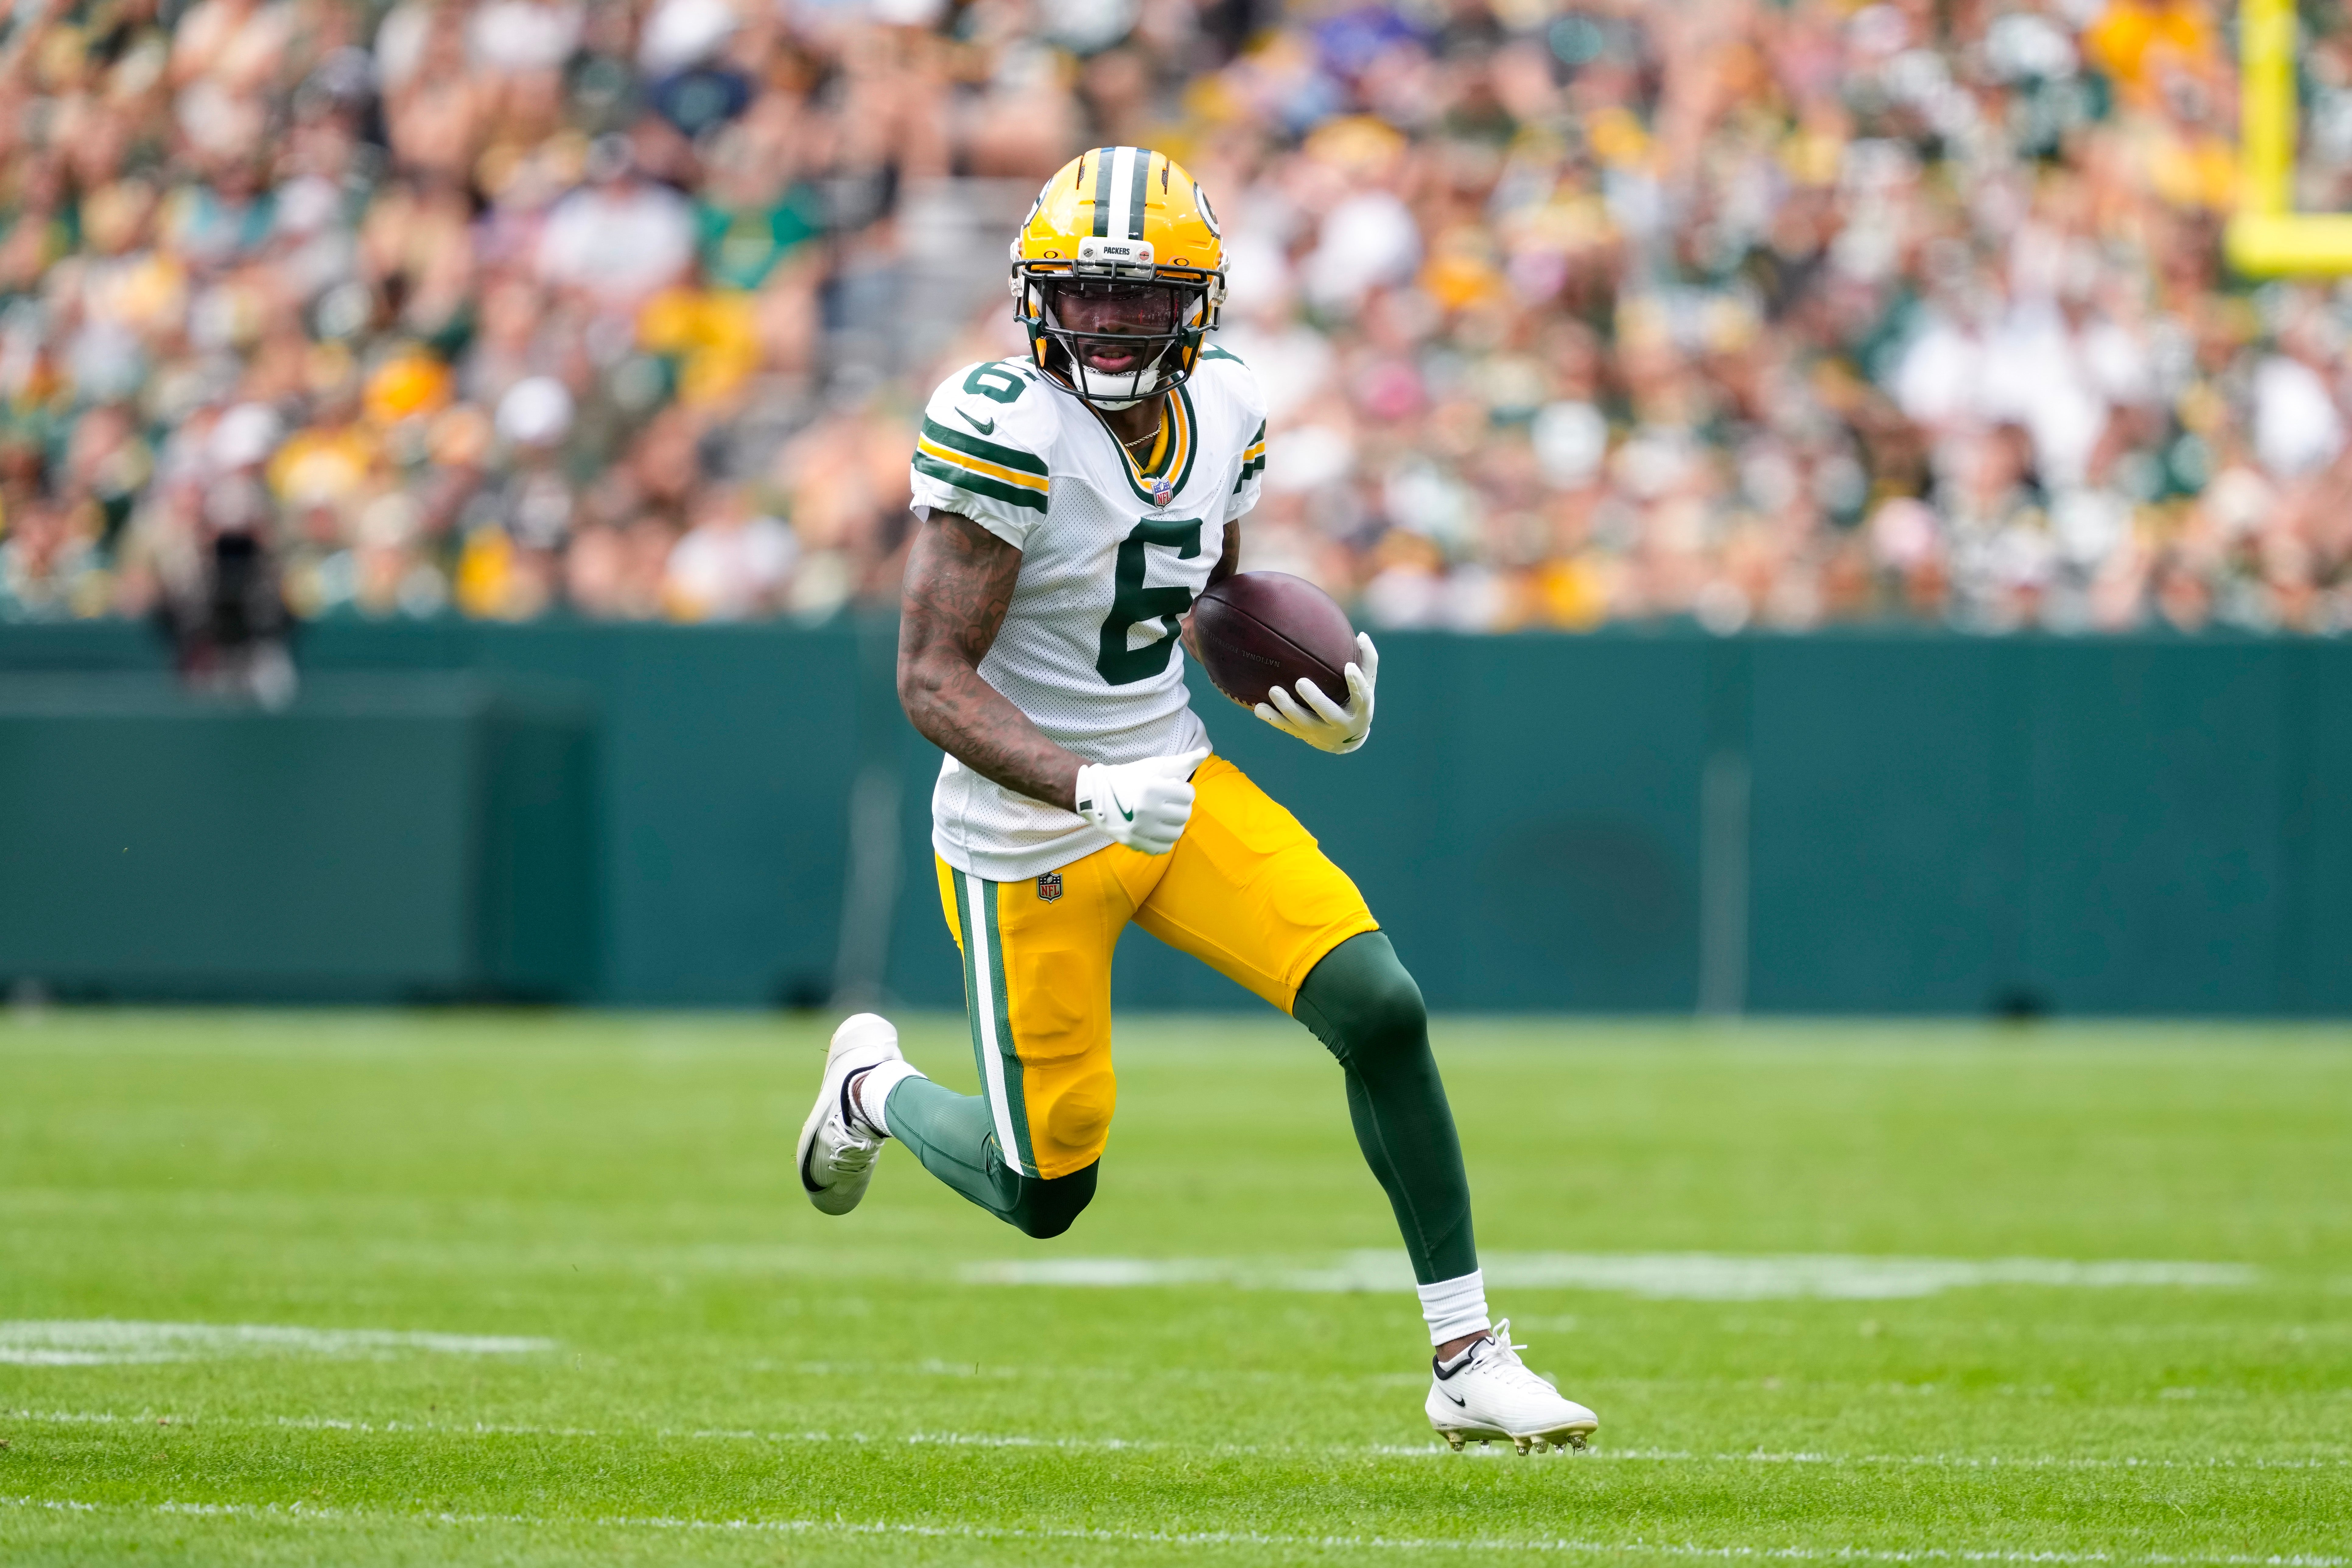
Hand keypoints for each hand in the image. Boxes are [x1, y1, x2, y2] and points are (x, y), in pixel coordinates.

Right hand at [1074, 746, 1209, 854]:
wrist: (1096, 796)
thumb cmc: (1129, 778)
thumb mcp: (1153, 766)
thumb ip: (1181, 761)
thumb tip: (1205, 752)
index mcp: (1150, 788)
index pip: (1188, 795)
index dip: (1183, 790)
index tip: (1172, 788)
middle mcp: (1145, 810)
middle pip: (1185, 815)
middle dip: (1180, 806)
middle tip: (1168, 802)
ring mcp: (1139, 829)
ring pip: (1176, 833)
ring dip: (1174, 824)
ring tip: (1163, 815)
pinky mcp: (1134, 842)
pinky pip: (1163, 848)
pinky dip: (1163, 839)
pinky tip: (1156, 828)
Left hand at [1255, 633, 1376, 753]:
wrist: (1346, 740)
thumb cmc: (1357, 701)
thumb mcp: (1368, 683)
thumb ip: (1368, 660)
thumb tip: (1361, 635)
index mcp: (1360, 710)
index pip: (1361, 696)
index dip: (1356, 683)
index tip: (1348, 667)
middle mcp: (1341, 724)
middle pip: (1328, 714)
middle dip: (1315, 700)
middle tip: (1300, 682)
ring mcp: (1321, 732)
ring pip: (1304, 723)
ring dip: (1287, 708)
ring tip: (1273, 690)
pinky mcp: (1305, 736)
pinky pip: (1287, 727)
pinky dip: (1273, 719)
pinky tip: (1258, 708)